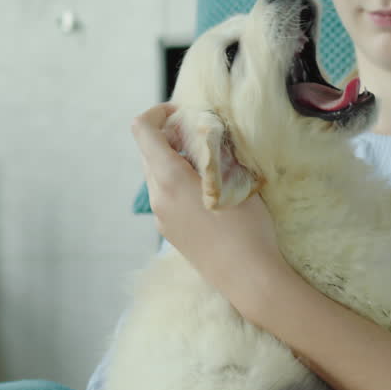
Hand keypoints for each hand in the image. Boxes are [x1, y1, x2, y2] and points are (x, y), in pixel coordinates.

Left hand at [131, 102, 285, 312]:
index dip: (158, 112)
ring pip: (156, 173)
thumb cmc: (247, 227)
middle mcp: (157, 196)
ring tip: (206, 162)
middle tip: (200, 134)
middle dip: (169, 135)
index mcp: (169, 178)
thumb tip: (207, 132)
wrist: (248, 277)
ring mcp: (160, 216)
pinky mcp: (169, 230)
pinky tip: (205, 190)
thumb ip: (214, 152)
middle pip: (148, 150)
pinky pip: (164, 194)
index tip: (183, 113)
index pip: (142, 130)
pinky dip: (177, 180)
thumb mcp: (235, 179)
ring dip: (173, 159)